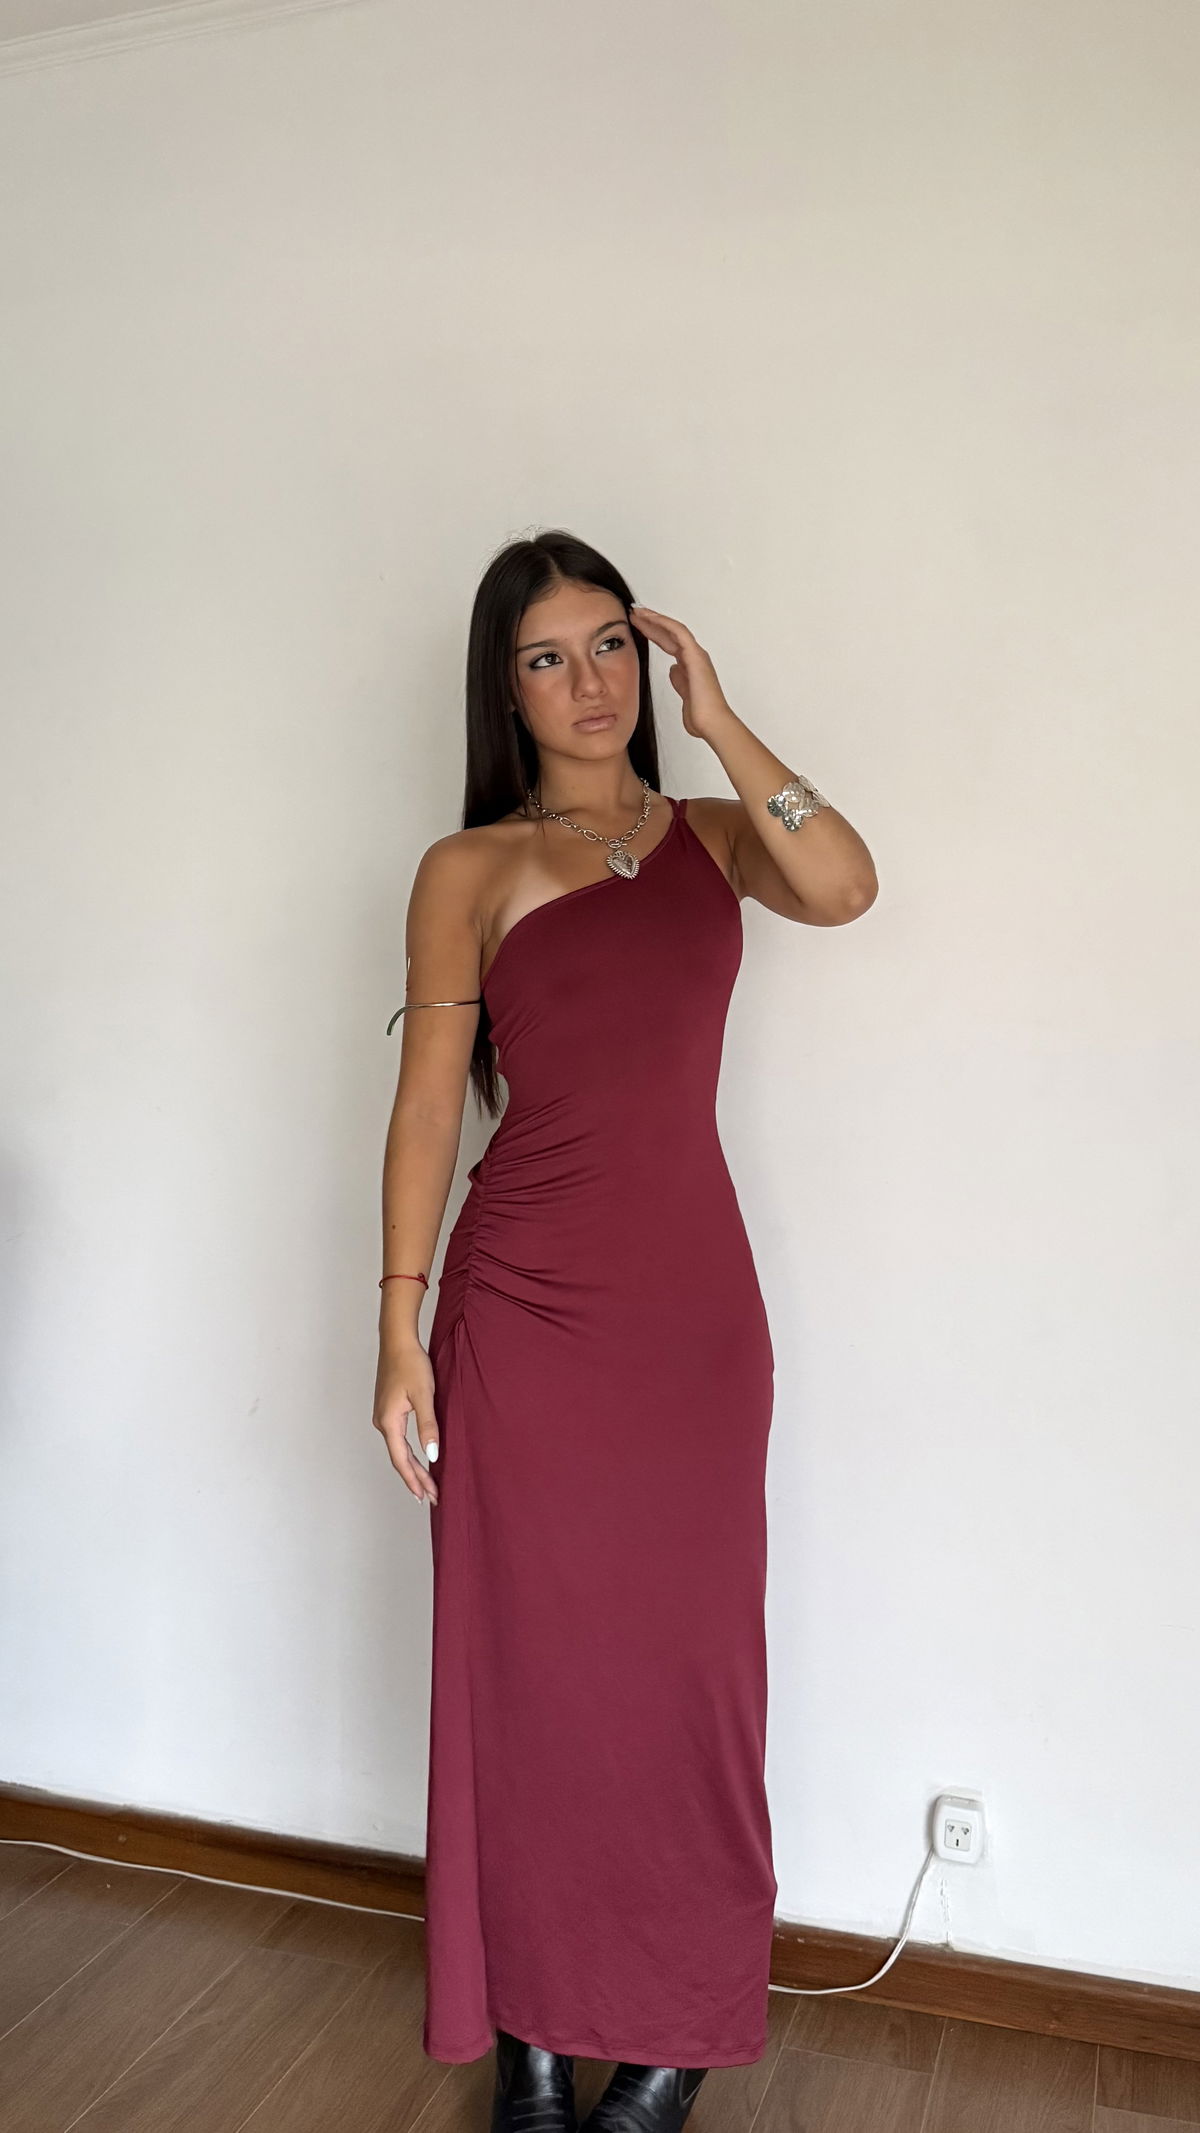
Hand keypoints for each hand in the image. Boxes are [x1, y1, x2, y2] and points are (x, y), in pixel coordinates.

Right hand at [373, 1338, 439, 1505]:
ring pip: (398, 1449)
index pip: (402, 1460)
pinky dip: (408, 1452)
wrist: (397, 1340)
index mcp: (389, 1422)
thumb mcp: (424, 1395)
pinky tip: (418, 1456)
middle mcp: (381, 1422)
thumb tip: (432, 1456)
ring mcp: (383, 1415)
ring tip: (425, 1483)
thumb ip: (428, 1426)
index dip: (414, 1480)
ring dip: (412, 1466)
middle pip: (399, 1458)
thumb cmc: (411, 1363)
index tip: (425, 1497)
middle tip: (431, 1496)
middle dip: (415, 1478)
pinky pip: (397, 1438)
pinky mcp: (387, 1408)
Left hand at [629, 604, 733, 741]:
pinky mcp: (696, 655)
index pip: (669, 644)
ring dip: (654, 619)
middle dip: (650, 623)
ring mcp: (696, 654)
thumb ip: (679, 680)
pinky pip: (679, 632)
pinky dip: (664, 623)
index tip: (637, 626)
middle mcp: (694, 656)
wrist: (711, 723)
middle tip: (633, 613)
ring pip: (673, 629)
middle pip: (669, 634)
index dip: (653, 633)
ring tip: (637, 611)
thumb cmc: (700, 715)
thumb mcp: (683, 695)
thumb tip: (673, 669)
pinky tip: (650, 617)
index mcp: (690, 665)